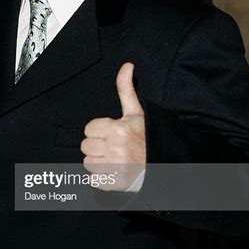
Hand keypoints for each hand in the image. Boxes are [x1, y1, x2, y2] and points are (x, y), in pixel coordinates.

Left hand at [81, 63, 145, 190]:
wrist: (163, 163)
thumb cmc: (148, 137)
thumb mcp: (136, 112)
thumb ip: (126, 89)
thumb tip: (126, 65)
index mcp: (118, 129)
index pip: (89, 129)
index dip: (99, 131)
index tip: (111, 133)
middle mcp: (115, 148)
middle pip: (86, 146)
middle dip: (98, 146)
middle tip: (113, 147)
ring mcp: (114, 168)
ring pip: (88, 163)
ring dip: (99, 162)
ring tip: (114, 158)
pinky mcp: (114, 184)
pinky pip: (94, 179)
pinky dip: (102, 177)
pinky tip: (114, 171)